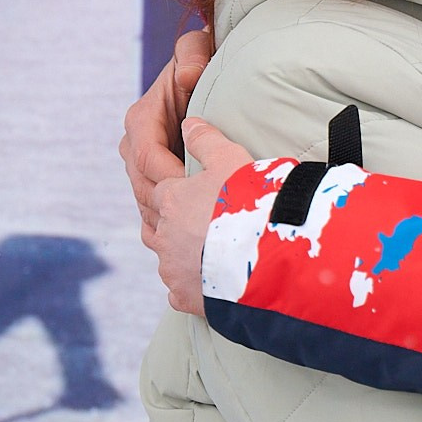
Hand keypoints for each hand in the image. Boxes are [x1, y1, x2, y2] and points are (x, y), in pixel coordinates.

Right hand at [121, 30, 215, 242]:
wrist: (206, 81)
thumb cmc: (202, 63)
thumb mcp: (198, 51)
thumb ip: (192, 54)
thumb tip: (186, 76)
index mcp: (140, 120)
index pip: (147, 158)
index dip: (171, 177)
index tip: (201, 188)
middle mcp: (134, 145)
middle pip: (144, 187)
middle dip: (170, 205)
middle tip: (204, 220)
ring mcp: (141, 168)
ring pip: (148, 204)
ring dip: (169, 221)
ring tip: (200, 232)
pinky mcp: (153, 183)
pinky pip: (154, 212)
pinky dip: (170, 227)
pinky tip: (191, 239)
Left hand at [152, 117, 255, 312]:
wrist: (265, 255)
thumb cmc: (249, 203)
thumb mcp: (231, 159)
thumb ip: (207, 141)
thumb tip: (189, 123)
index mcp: (172, 200)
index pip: (162, 190)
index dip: (174, 188)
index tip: (188, 190)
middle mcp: (166, 235)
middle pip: (156, 224)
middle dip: (169, 220)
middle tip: (188, 218)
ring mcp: (174, 269)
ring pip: (163, 257)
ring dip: (174, 251)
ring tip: (191, 247)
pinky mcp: (187, 297)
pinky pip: (178, 292)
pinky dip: (186, 287)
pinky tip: (199, 284)